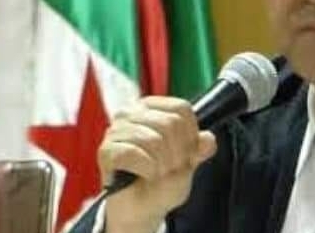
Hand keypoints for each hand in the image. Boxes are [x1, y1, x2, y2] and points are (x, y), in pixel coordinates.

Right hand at [98, 97, 216, 232]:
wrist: (142, 207)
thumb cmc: (162, 180)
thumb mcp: (189, 161)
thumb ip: (200, 147)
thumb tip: (208, 139)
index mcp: (152, 107)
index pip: (181, 108)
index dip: (191, 135)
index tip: (188, 154)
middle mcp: (131, 113)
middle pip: (170, 123)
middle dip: (178, 153)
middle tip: (172, 168)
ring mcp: (116, 130)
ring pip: (153, 139)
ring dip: (163, 164)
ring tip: (159, 173)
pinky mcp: (106, 150)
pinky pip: (133, 153)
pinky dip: (146, 169)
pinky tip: (146, 175)